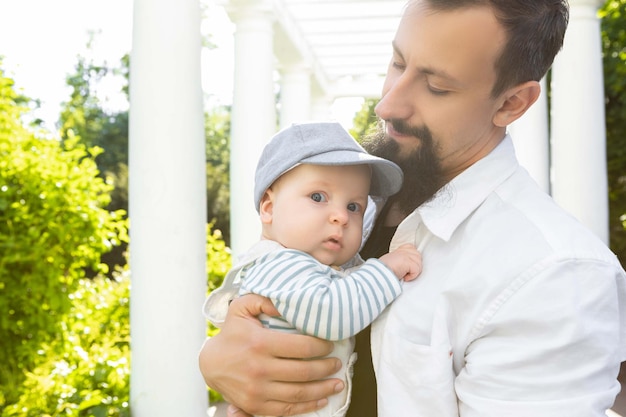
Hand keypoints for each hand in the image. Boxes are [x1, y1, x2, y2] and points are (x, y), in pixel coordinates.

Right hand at [198, 294, 344, 415]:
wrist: (211, 364)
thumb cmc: (232, 333)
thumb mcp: (242, 308)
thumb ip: (264, 300)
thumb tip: (287, 304)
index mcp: (260, 343)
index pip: (302, 347)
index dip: (322, 347)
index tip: (330, 345)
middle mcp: (259, 368)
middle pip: (304, 371)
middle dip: (327, 368)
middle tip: (337, 363)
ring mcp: (257, 390)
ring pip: (299, 393)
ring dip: (323, 389)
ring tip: (337, 383)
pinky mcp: (255, 406)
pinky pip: (287, 410)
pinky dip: (307, 406)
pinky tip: (321, 400)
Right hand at [379, 243, 422, 280]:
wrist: (379, 274)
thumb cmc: (384, 270)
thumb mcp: (393, 261)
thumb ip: (402, 259)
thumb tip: (408, 265)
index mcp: (401, 249)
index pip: (412, 248)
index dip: (412, 258)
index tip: (407, 266)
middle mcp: (404, 250)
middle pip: (418, 257)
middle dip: (414, 266)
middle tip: (406, 271)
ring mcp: (406, 255)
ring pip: (419, 264)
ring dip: (413, 272)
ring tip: (404, 274)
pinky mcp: (408, 261)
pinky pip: (416, 270)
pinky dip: (411, 276)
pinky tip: (404, 277)